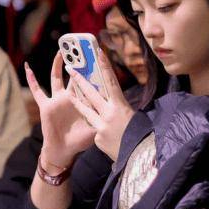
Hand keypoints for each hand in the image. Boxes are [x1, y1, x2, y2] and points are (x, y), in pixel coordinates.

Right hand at [26, 53, 96, 169]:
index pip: (88, 82)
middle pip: (73, 75)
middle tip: (79, 47)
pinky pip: (37, 91)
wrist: (64, 150)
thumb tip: (113, 113)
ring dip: (57, 65)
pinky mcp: (46, 105)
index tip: (97, 56)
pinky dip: (31, 80)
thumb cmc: (80, 140)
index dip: (92, 70)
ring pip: (56, 78)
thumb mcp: (94, 128)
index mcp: (81, 101)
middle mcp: (69, 97)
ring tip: (60, 51)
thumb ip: (101, 119)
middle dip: (76, 62)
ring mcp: (57, 100)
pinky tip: (28, 68)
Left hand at [66, 46, 134, 160]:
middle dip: (79, 79)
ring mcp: (101, 125)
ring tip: (68, 93)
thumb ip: (119, 108)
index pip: (110, 82)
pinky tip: (107, 137)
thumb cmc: (139, 134)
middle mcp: (109, 113)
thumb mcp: (131, 116)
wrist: (140, 156)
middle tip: (70, 68)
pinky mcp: (97, 136)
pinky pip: (95, 129)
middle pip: (91, 93)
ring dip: (77, 100)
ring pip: (86, 109)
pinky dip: (99, 130)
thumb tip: (112, 102)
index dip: (104, 66)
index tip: (97, 52)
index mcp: (121, 105)